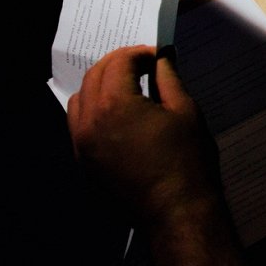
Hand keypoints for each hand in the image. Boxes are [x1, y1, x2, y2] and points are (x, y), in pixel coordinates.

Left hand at [67, 45, 249, 265]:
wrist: (176, 212)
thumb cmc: (187, 161)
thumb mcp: (185, 111)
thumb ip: (168, 78)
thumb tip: (162, 57)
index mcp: (115, 105)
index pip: (119, 62)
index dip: (139, 53)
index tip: (157, 56)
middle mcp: (89, 122)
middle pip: (94, 76)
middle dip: (118, 64)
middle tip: (143, 65)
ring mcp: (82, 145)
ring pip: (80, 100)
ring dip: (100, 86)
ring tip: (127, 88)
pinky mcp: (84, 164)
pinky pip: (78, 126)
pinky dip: (93, 111)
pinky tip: (117, 116)